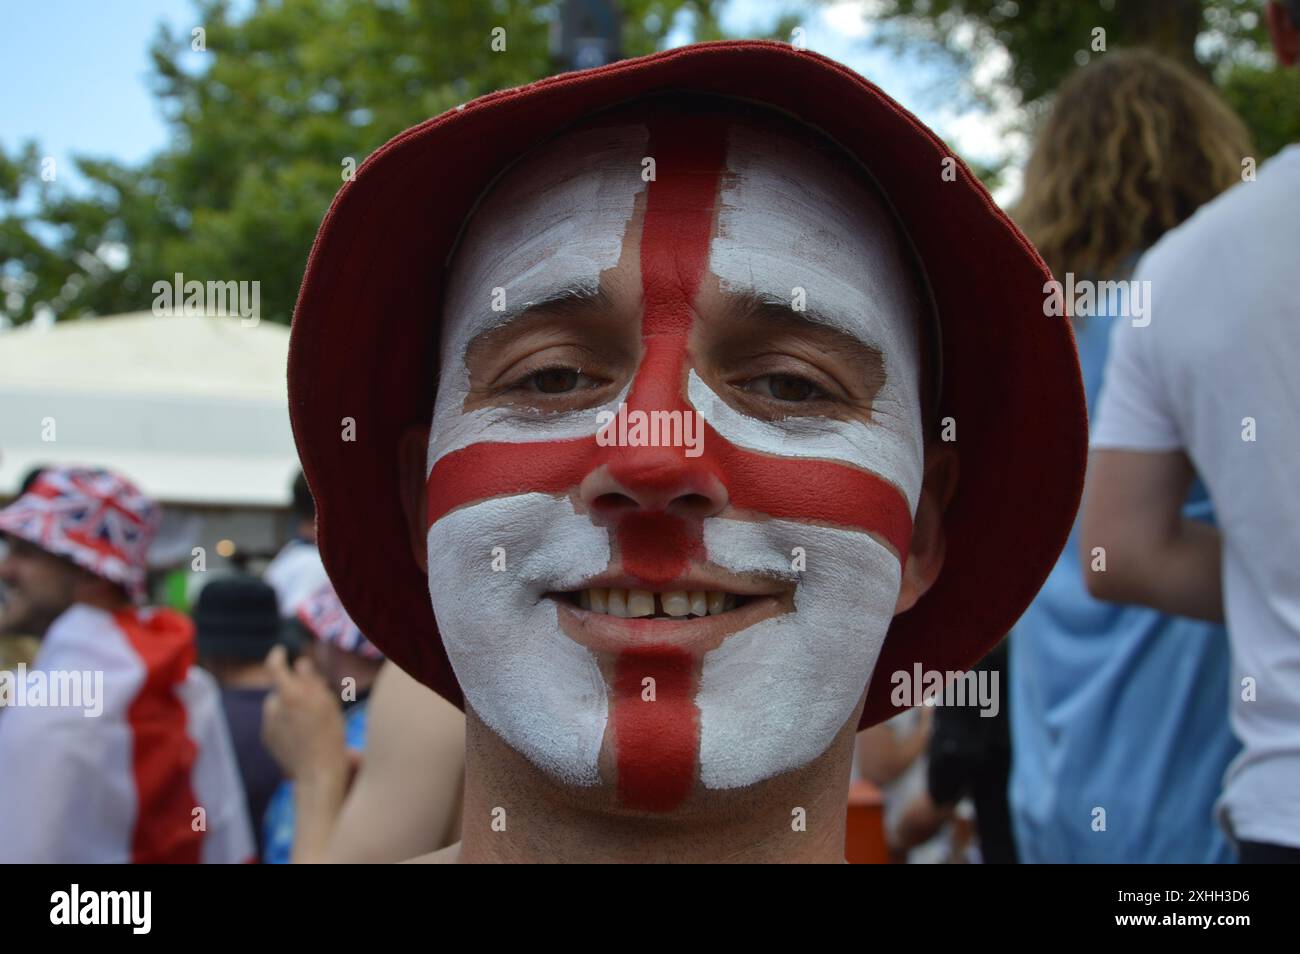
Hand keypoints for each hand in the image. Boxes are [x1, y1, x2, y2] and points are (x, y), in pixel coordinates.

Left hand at [261, 645, 348, 782]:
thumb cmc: (329, 735)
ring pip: (278, 706)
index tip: (280, 651)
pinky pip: (275, 722)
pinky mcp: (267, 738)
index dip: (277, 656)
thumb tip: (300, 663)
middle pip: (282, 689)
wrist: (318, 772)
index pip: (274, 666)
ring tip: (310, 725)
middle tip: (314, 703)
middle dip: (293, 690)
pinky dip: (285, 723)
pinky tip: (301, 736)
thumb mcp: (328, 702)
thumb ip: (311, 680)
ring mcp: (268, 724)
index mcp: (290, 694)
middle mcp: (274, 707)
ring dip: (289, 708)